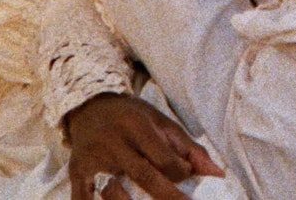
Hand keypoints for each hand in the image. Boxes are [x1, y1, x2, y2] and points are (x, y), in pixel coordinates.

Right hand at [66, 92, 223, 199]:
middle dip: (167, 197)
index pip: (163, 157)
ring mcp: (93, 159)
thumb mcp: (161, 123)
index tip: (187, 179)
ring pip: (112, 191)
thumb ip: (189, 148)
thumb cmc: (131, 117)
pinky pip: (82, 197)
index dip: (179, 173)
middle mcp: (114, 142)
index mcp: (137, 126)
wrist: (89, 105)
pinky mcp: (77, 171)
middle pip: (142, 176)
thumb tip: (218, 174)